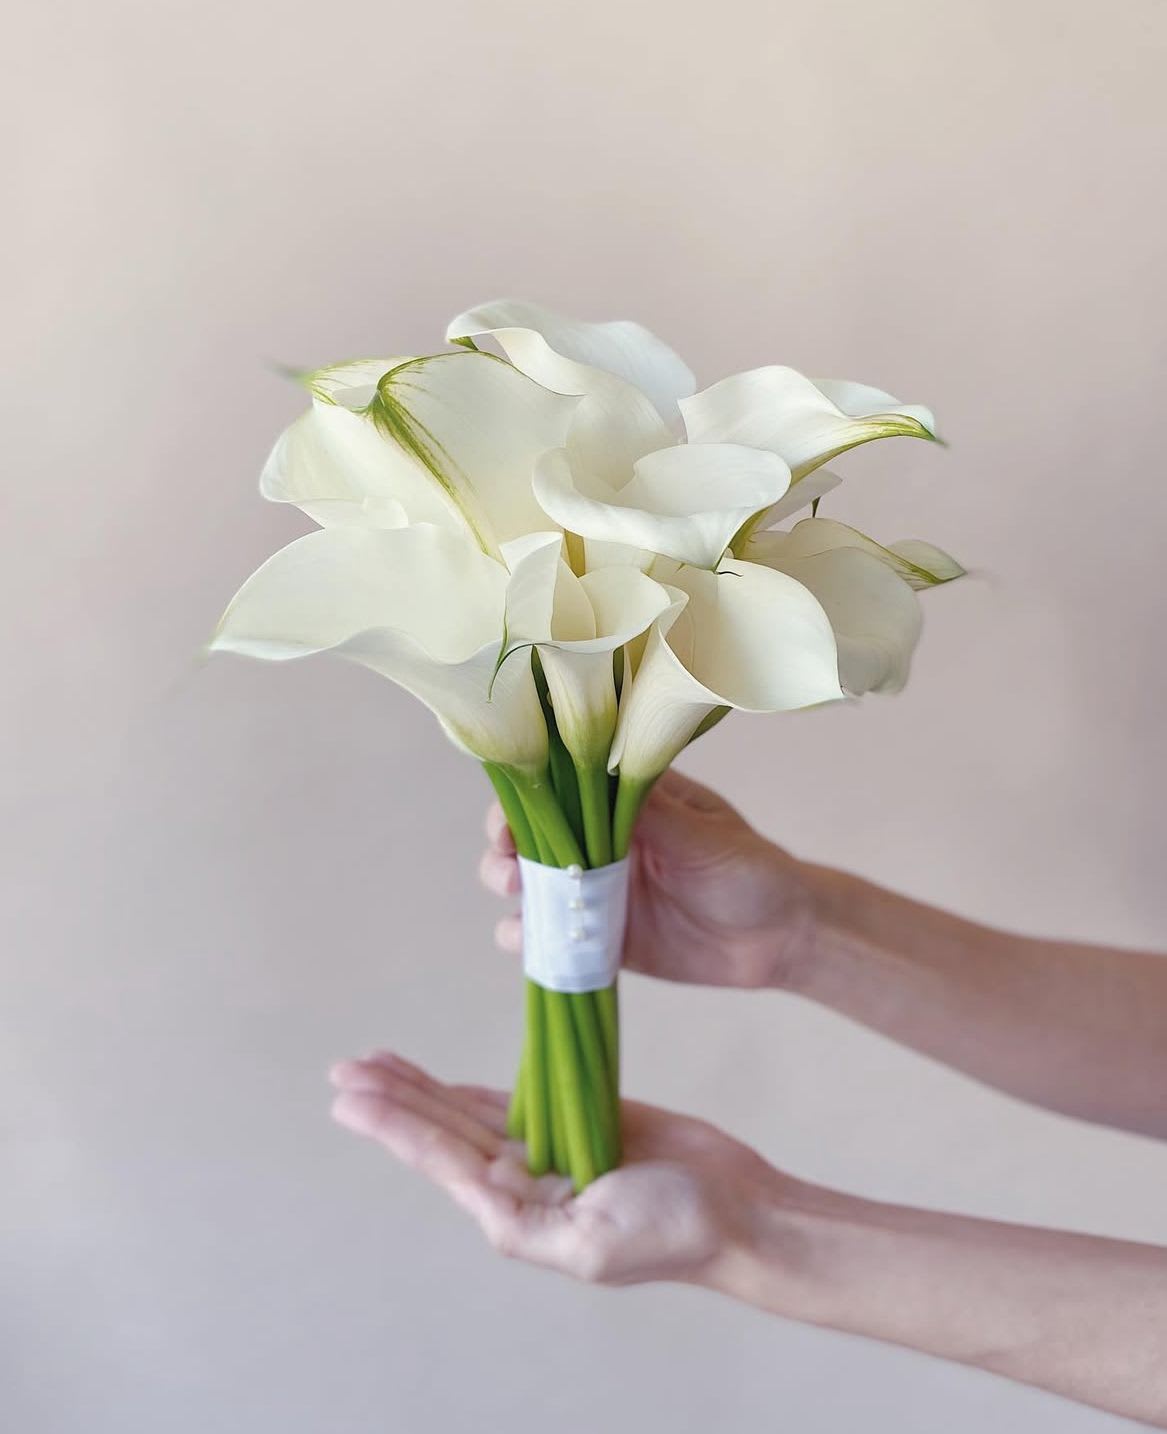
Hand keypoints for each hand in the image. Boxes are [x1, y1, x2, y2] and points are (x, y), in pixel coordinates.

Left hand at [329, 1051, 788, 1291]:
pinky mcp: (576, 1120)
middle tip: (345, 1068)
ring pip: (470, 1111)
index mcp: (517, 1214)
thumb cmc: (674, 1232)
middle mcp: (522, 1181)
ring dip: (422, 1088)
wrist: (738, 1207)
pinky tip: (439, 1078)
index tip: (351, 1096)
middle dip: (393, 1098)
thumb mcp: (595, 1243)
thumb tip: (478, 1188)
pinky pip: (515, 1097)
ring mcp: (547, 1149)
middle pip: (444, 1129)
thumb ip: (532, 1220)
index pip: (442, 1158)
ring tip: (375, 1062)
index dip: (394, 1124)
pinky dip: (472, 1086)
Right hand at [479, 770, 815, 987]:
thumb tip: (598, 771)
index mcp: (627, 800)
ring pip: (534, 883)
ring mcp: (599, 890)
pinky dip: (529, 938)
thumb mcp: (705, 835)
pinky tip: (525, 940)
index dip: (528, 795)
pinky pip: (554, 935)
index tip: (511, 817)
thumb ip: (652, 812)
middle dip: (506, 845)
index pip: (563, 784)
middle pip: (534, 833)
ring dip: (510, 887)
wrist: (780, 940)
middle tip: (507, 865)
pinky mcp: (602, 937)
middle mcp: (604, 840)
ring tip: (515, 896)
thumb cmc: (751, 870)